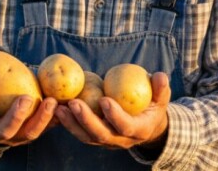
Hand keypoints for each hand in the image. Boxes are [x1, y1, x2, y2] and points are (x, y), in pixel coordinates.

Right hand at [0, 58, 58, 145]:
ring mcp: (16, 137)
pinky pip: (45, 128)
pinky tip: (63, 106)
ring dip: (41, 118)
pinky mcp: (32, 133)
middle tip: (26, 98)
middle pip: (6, 129)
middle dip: (16, 116)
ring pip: (29, 133)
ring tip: (51, 101)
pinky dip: (54, 119)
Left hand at [55, 72, 170, 149]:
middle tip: (73, 102)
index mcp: (138, 130)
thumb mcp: (161, 97)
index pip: (125, 126)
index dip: (115, 115)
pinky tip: (56, 109)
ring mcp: (107, 141)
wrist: (146, 125)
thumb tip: (160, 76)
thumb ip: (161, 88)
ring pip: (86, 137)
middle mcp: (121, 140)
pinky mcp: (95, 138)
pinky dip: (68, 123)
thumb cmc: (153, 105)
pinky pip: (79, 132)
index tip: (104, 99)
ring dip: (71, 123)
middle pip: (101, 135)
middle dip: (86, 120)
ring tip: (58, 107)